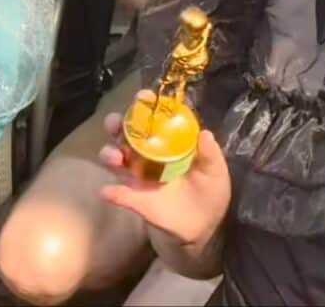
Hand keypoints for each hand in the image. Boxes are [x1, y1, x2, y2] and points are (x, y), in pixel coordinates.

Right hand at [97, 92, 230, 245]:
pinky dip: (112, 192)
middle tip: (116, 124)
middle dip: (116, 124)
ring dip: (109, 154)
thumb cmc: (209, 193)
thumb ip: (210, 155)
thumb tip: (205, 133)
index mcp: (166, 142)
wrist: (204, 227)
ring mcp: (138, 175)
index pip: (152, 119)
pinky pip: (119, 193)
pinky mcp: (135, 199)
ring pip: (114, 158)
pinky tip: (108, 191)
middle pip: (124, 133)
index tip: (143, 96)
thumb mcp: (215, 172)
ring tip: (115, 158)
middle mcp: (147, 154)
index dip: (145, 105)